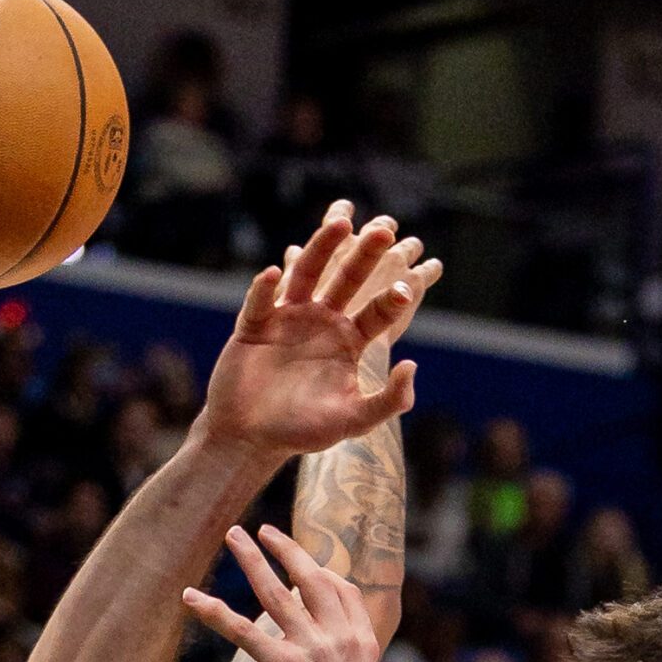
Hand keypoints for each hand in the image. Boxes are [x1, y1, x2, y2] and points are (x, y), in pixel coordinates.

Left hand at [182, 525, 380, 661]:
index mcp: (363, 644)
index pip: (343, 590)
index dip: (320, 570)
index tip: (301, 561)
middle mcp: (340, 638)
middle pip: (312, 578)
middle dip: (285, 549)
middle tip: (262, 531)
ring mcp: (311, 649)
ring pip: (276, 592)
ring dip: (251, 559)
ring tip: (233, 535)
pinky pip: (242, 629)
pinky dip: (213, 611)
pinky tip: (191, 598)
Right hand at [199, 201, 430, 458]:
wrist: (250, 438)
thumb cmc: (302, 431)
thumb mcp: (352, 421)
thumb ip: (387, 401)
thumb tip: (412, 365)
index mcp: (349, 341)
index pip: (377, 313)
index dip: (390, 300)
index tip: (405, 289)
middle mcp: (322, 322)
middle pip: (347, 281)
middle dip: (364, 256)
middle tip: (384, 230)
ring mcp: (287, 318)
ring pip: (306, 274)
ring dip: (321, 249)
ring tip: (339, 223)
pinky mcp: (254, 324)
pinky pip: (260, 302)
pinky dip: (264, 288)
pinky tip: (271, 275)